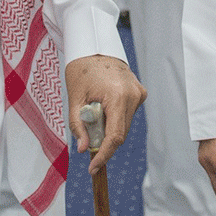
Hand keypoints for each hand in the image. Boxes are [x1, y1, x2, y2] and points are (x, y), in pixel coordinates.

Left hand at [64, 54, 144, 173]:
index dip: (104, 155)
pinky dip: (115, 119)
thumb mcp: (74, 99)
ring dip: (109, 129)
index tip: (93, 168)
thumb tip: (83, 149)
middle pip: (121, 133)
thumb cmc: (81, 71)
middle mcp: (133, 95)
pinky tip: (104, 107)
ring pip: (125, 125)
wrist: (95, 48)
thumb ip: (78, 126)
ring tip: (93, 115)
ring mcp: (139, 93)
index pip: (115, 136)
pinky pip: (127, 115)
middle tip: (86, 139)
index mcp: (117, 96)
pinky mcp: (140, 93)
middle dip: (104, 142)